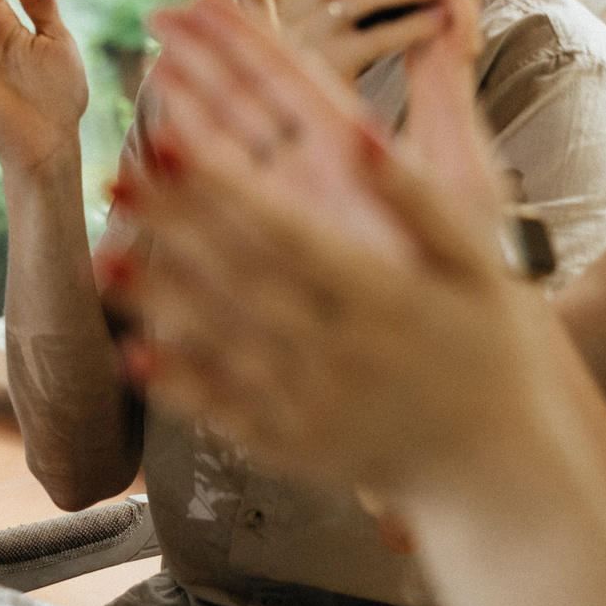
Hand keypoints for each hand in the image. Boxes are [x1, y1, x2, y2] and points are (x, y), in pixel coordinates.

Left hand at [109, 0, 540, 491]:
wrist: (501, 475)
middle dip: (174, 229)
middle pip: (239, 279)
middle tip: (116, 179)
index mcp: (384, 297)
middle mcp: (340, 352)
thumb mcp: (484, 269)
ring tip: (105, 257)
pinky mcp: (293, 447)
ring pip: (220, 343)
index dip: (225, 187)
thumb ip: (422, 201)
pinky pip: (225, 412)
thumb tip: (364, 131)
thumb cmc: (495, 353)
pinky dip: (177, 384)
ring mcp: (311, 404)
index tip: (171, 139)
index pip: (288, 231)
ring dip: (159, 300)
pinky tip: (132, 351)